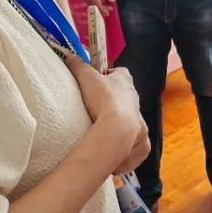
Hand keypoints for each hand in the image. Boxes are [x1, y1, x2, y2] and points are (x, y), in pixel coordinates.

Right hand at [66, 56, 149, 174]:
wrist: (117, 129)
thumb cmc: (103, 99)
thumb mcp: (87, 78)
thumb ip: (78, 66)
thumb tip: (69, 55)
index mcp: (125, 82)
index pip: (120, 74)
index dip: (110, 77)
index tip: (98, 84)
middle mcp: (136, 100)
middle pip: (126, 99)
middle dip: (115, 105)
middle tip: (97, 112)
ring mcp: (141, 122)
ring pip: (133, 123)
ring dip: (122, 128)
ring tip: (105, 136)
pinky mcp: (141, 143)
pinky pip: (137, 148)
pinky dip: (128, 153)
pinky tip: (116, 158)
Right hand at [79, 0, 115, 17]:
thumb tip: (112, 1)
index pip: (98, 7)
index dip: (104, 11)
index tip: (108, 13)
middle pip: (94, 7)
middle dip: (101, 9)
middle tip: (108, 8)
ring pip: (90, 3)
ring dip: (97, 5)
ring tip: (104, 2)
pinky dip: (93, 1)